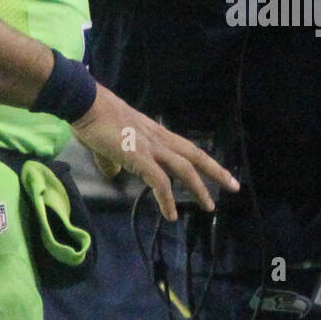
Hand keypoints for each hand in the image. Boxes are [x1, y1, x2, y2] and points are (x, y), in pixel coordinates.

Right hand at [71, 82, 238, 220]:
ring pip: (184, 168)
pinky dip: (167, 199)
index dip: (204, 160)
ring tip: (209, 207)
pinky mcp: (139, 157)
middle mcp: (159, 139)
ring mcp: (151, 147)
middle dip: (216, 171)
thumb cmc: (95, 119)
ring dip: (199, 188)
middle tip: (234, 186)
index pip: (187, 148)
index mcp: (156, 133)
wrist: (86, 104)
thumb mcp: (110, 143)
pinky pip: (159, 181)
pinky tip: (170, 215)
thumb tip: (113, 172)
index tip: (219, 171)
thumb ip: (114, 159)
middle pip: (195, 155)